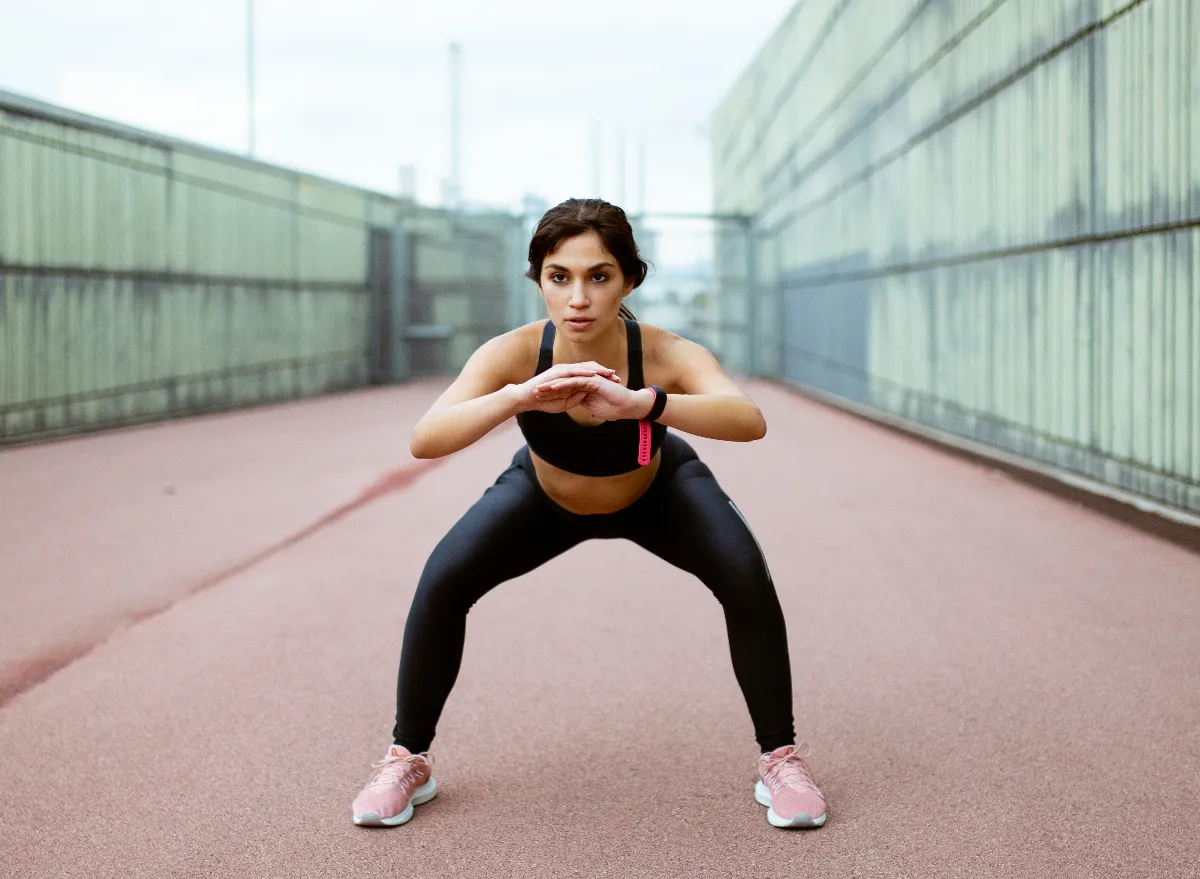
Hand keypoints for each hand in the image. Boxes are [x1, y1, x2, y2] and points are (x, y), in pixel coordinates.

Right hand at [510, 361, 620, 413]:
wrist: (526, 398)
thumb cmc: (544, 402)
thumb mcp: (565, 403)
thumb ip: (576, 398)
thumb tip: (587, 396)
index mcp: (571, 378)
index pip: (590, 376)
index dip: (603, 379)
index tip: (616, 384)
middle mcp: (568, 371)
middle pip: (590, 369)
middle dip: (604, 373)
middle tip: (617, 377)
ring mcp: (563, 370)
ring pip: (584, 367)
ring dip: (597, 370)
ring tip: (609, 373)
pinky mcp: (557, 372)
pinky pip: (573, 371)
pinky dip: (584, 371)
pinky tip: (593, 373)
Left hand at [533, 374, 653, 421]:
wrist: (627, 407)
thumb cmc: (613, 409)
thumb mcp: (593, 408)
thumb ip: (584, 404)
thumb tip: (578, 405)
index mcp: (583, 388)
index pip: (564, 390)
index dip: (551, 395)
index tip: (539, 401)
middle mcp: (585, 381)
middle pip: (562, 383)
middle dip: (547, 388)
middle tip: (533, 392)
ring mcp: (588, 379)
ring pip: (566, 380)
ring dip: (552, 385)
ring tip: (539, 389)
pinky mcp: (592, 380)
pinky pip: (575, 381)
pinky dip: (564, 384)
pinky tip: (553, 387)